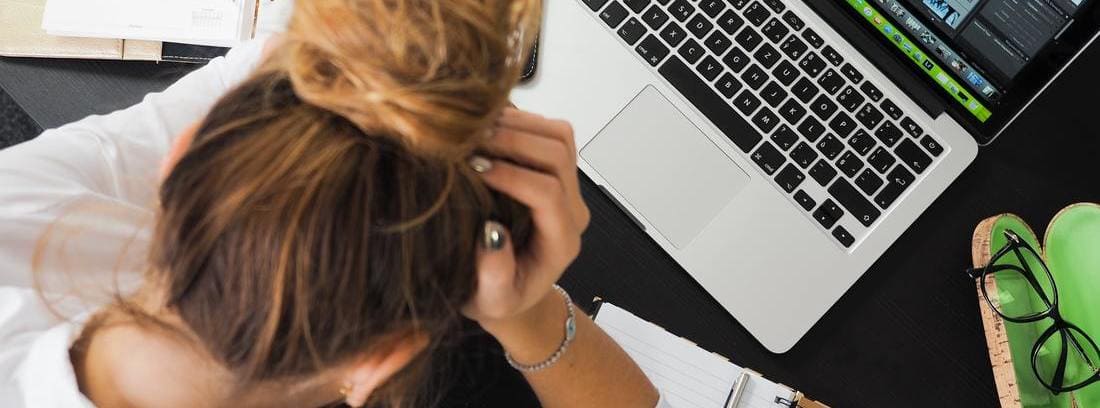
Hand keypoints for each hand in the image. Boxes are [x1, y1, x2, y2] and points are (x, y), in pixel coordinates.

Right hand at [463, 108, 589, 329]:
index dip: (512, 176)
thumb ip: (494, 276)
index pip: (548, 194)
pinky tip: (484, 127)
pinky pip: (548, 131)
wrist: (510, 289)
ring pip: (559, 135)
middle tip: (470, 141)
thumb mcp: (490, 300)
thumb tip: (491, 233)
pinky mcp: (555, 170)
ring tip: (475, 130)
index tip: (474, 169)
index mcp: (561, 241)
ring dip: (518, 124)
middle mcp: (572, 209)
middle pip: (558, 154)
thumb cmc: (497, 297)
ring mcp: (567, 186)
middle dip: (514, 141)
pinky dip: (518, 120)